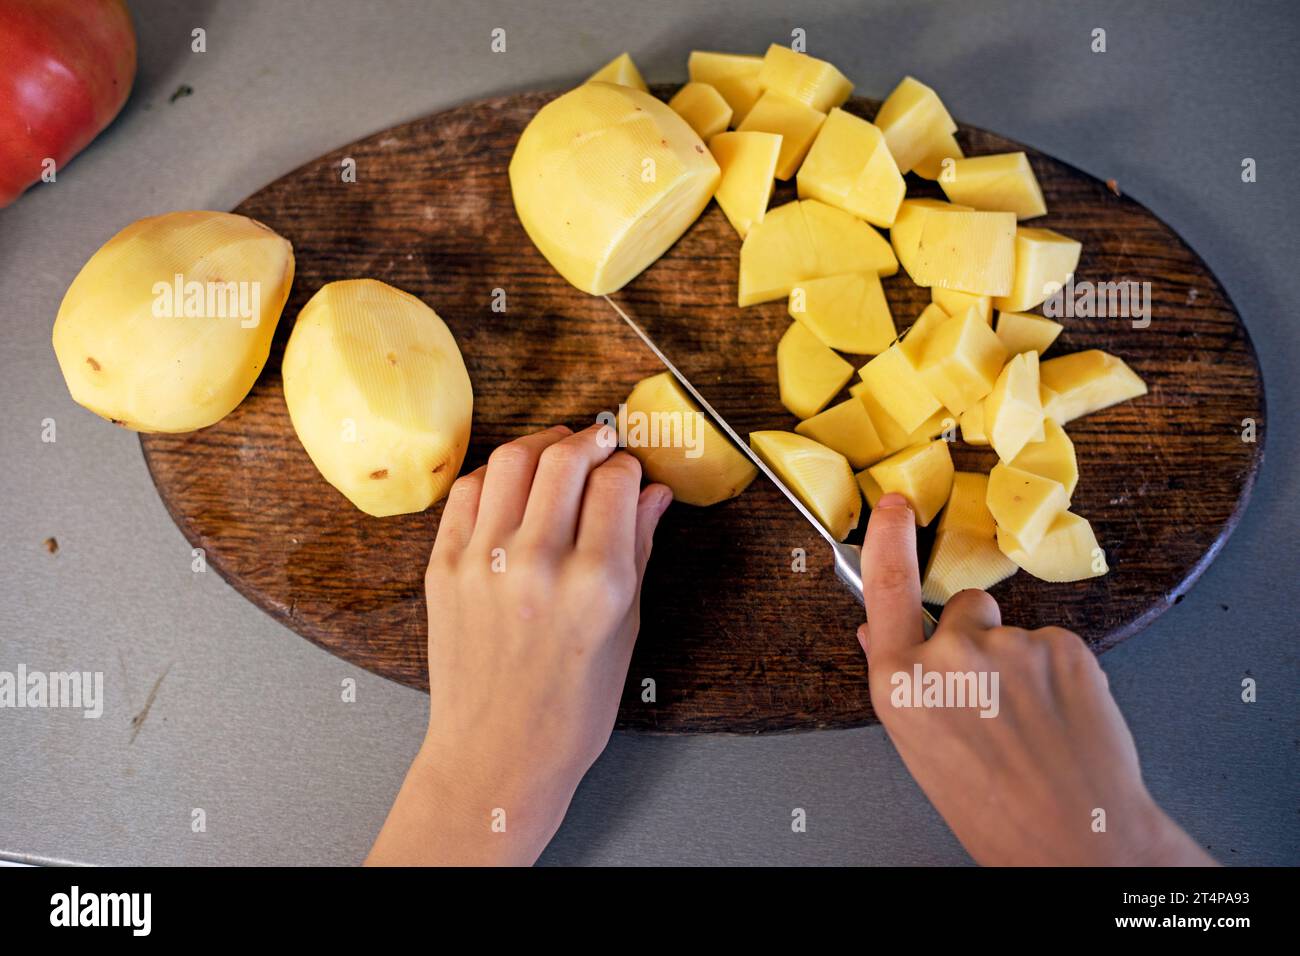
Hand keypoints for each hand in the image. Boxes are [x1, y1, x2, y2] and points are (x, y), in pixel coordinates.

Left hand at [366, 423, 670, 865]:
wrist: (498, 753)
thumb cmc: (571, 707)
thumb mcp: (626, 630)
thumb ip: (638, 550)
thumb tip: (654, 493)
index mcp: (596, 584)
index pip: (615, 483)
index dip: (628, 466)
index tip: (630, 470)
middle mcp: (538, 564)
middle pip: (564, 458)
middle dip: (590, 440)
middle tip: (600, 443)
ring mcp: (483, 563)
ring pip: (513, 460)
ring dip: (542, 443)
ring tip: (558, 450)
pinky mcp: (443, 568)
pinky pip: (468, 492)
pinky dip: (497, 475)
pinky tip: (515, 483)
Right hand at [858, 493, 1214, 865]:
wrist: (1076, 838)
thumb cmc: (993, 809)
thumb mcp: (920, 749)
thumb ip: (900, 683)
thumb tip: (877, 636)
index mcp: (901, 684)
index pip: (887, 587)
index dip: (889, 539)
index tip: (896, 508)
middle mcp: (950, 655)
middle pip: (963, 609)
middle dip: (978, 636)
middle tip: (994, 696)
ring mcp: (1011, 646)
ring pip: (1013, 631)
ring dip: (1021, 660)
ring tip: (1033, 720)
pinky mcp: (1065, 646)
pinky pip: (1055, 643)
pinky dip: (1060, 673)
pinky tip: (1062, 716)